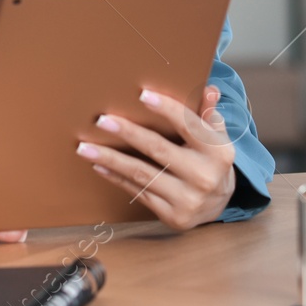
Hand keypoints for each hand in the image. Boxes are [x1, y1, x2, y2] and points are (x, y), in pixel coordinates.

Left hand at [76, 85, 236, 230]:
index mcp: (217, 151)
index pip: (188, 125)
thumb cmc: (211, 160)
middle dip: (128, 133)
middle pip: (158, 149)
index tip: (142, 94)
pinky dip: (116, 178)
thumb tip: (210, 89)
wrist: (219, 204)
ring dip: (111, 159)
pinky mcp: (172, 216)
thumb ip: (208, 113)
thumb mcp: (216, 136)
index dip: (166, 109)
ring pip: (142, 174)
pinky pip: (138, 192)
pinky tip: (99, 165)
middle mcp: (203, 176)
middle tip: (102, 120)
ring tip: (85, 147)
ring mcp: (187, 199)